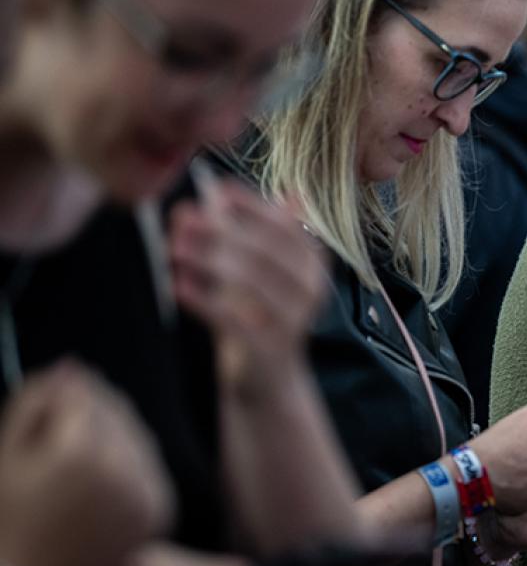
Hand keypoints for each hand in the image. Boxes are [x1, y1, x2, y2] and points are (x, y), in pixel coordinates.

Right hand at [0, 360, 173, 565]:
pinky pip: (150, 464)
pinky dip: (133, 458)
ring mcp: (146, 490)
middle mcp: (122, 470)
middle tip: (72, 409)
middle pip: (116, 412)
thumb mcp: (8, 457)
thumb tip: (69, 366)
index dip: (68, 389)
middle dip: (95, 406)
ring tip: (84, 442)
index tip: (57, 389)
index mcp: (79, 453)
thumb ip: (35, 403)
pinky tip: (106, 468)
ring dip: (116, 429)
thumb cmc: (12, 520)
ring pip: (138, 435)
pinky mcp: (161, 508)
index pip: (83, 395)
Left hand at [169, 182, 329, 392]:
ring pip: (249, 281)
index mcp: (312, 262)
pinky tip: (177, 285)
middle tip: (182, 220)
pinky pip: (232, 317)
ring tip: (174, 249)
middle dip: (221, 231)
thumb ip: (242, 231)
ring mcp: (294, 318)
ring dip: (207, 260)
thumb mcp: (256, 268)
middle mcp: (311, 288)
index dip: (251, 206)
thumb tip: (215, 193)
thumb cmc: (256, 311)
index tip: (216, 191)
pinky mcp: (269, 346)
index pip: (285, 225)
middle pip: (264, 250)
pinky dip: (202, 299)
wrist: (268, 375)